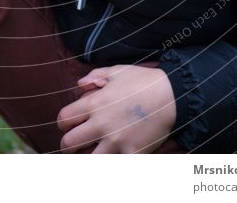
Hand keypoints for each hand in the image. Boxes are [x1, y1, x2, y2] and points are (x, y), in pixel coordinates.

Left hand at [57, 64, 175, 152]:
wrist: (172, 95)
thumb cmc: (143, 81)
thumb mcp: (117, 71)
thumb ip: (95, 76)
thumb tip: (79, 86)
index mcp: (95, 103)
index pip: (64, 119)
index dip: (64, 123)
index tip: (69, 125)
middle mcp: (101, 124)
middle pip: (69, 143)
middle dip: (69, 145)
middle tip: (75, 145)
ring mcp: (116, 141)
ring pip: (88, 161)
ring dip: (87, 158)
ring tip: (91, 154)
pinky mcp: (131, 153)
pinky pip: (114, 165)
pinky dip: (112, 163)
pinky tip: (113, 157)